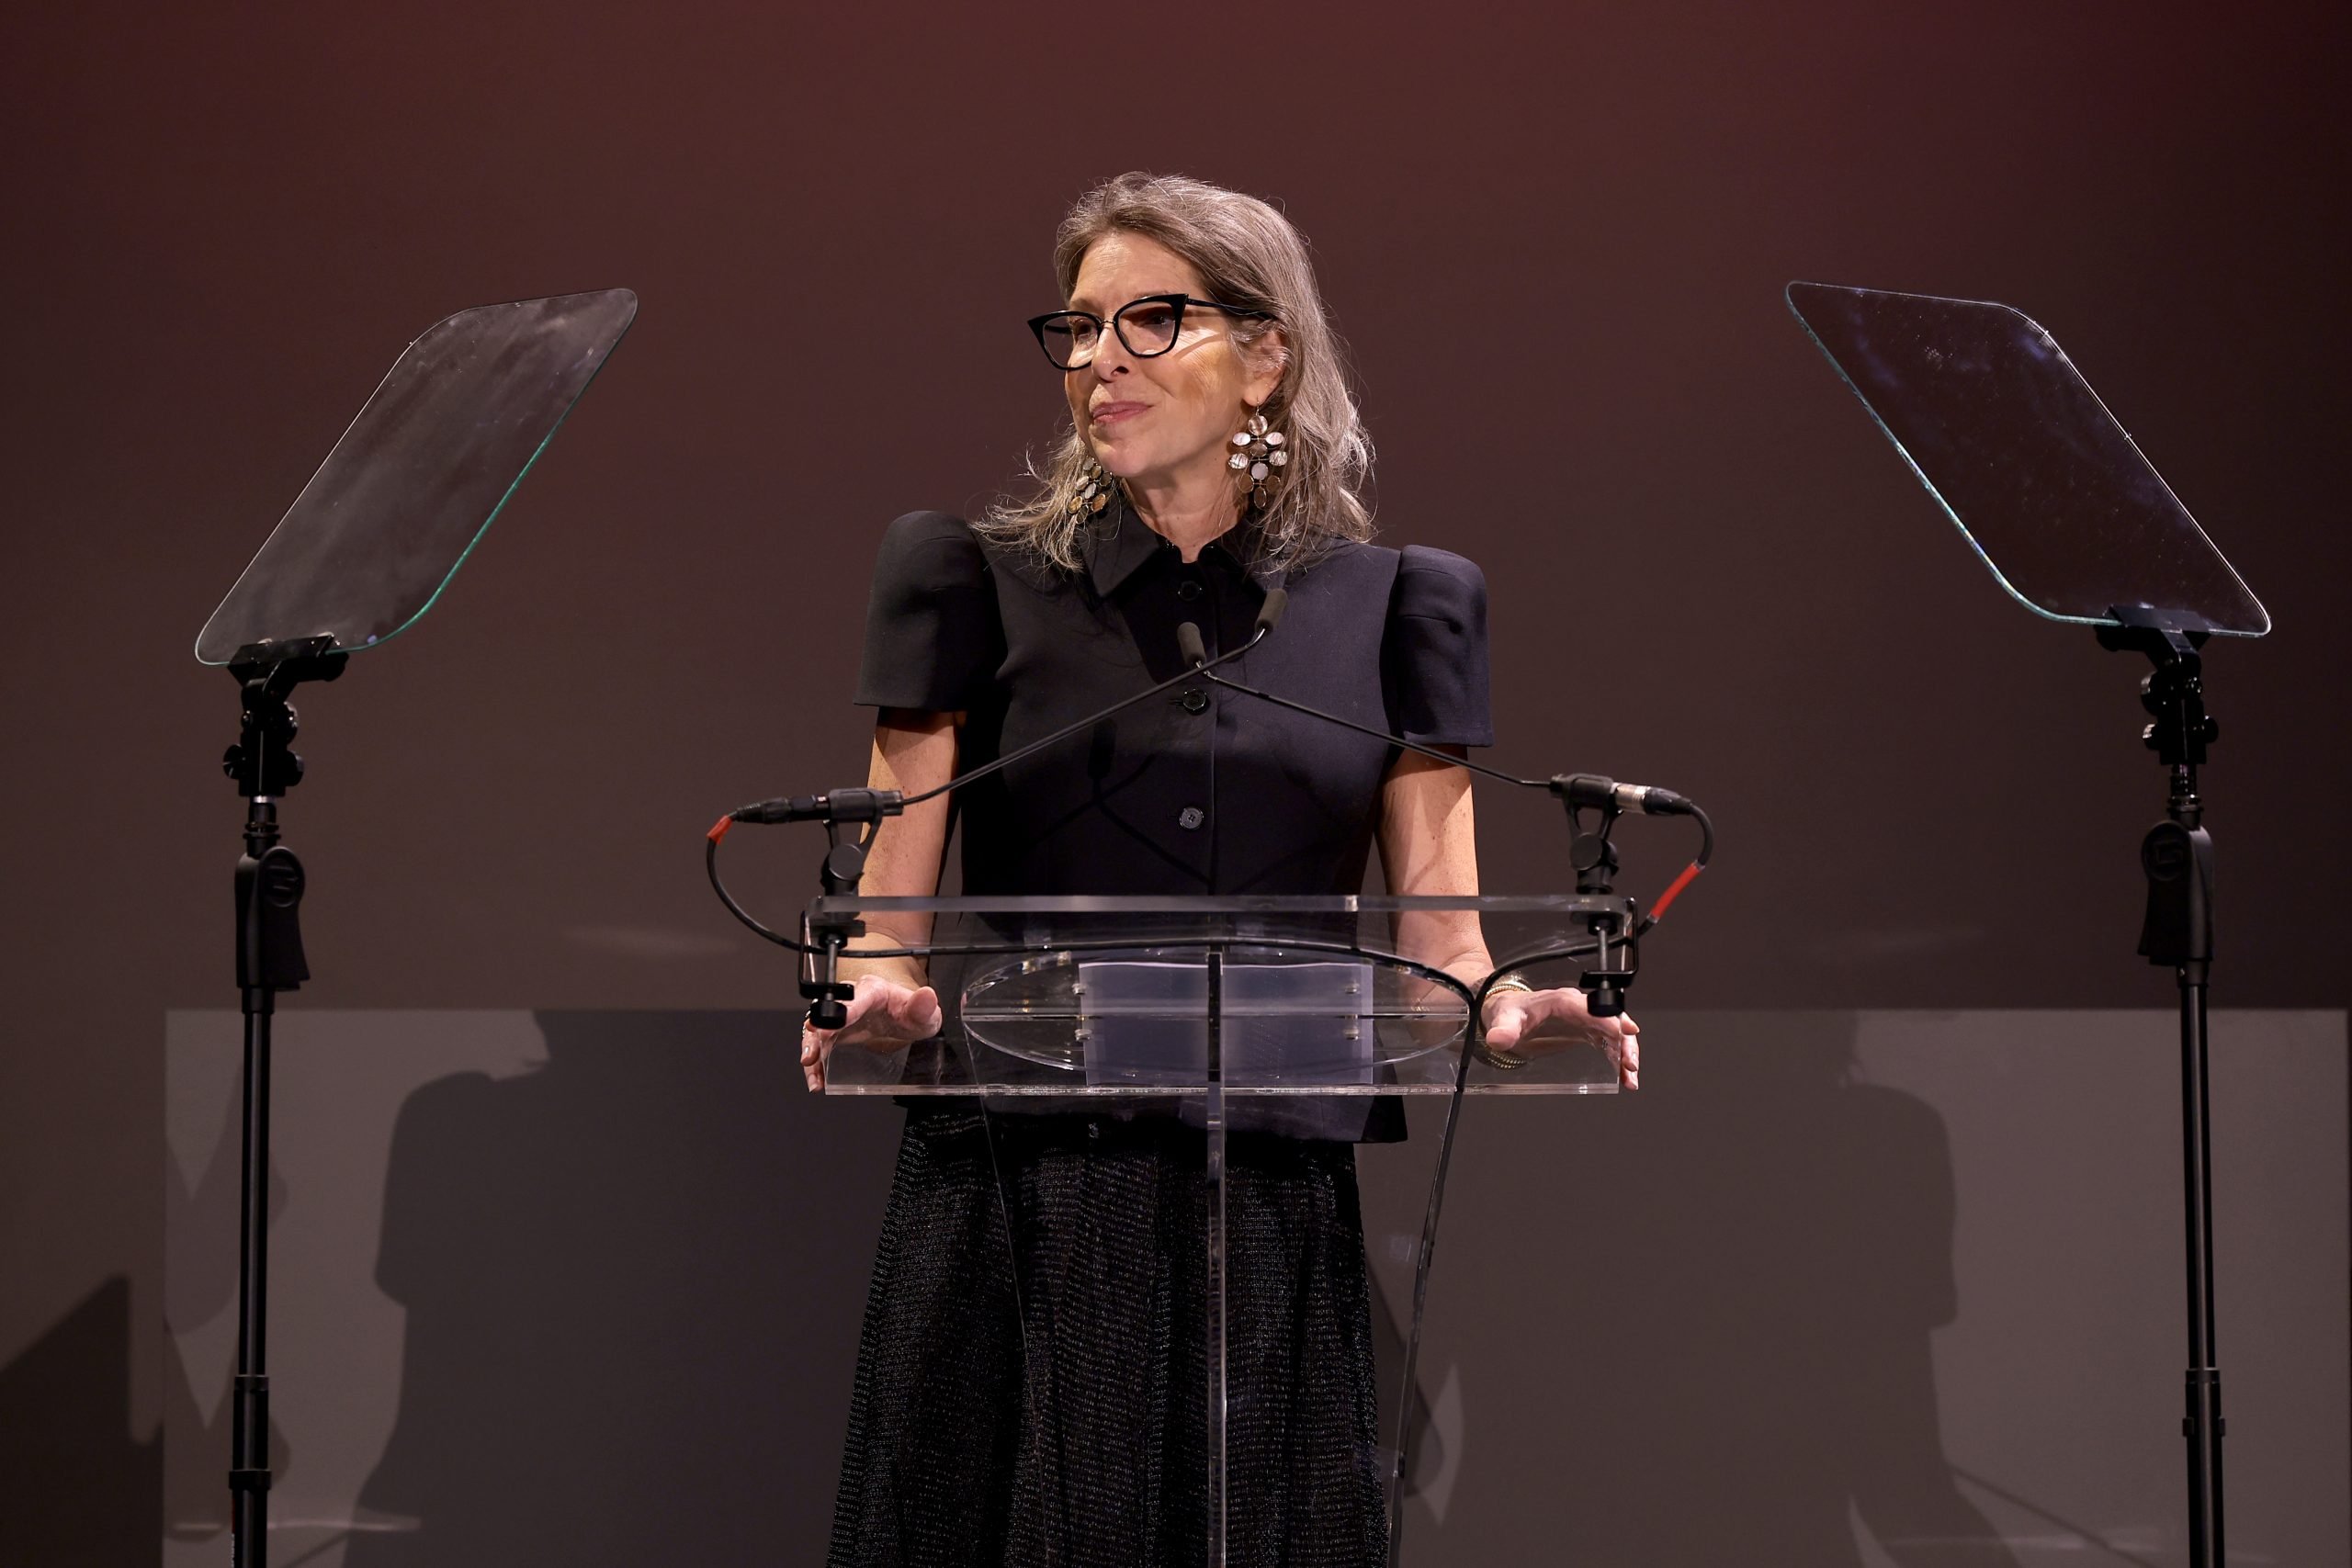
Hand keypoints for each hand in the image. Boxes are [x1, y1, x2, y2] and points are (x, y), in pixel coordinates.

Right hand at [800, 974, 942, 1091]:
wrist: (903, 1018)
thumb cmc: (911, 1013)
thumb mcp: (925, 1013)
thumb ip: (924, 1007)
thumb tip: (926, 996)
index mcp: (875, 990)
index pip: (859, 997)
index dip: (847, 1009)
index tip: (837, 1021)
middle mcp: (853, 1000)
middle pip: (830, 1011)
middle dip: (819, 1030)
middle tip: (813, 1049)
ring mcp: (841, 1017)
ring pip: (819, 1030)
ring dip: (812, 1050)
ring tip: (811, 1070)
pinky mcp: (835, 1033)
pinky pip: (820, 1046)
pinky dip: (816, 1063)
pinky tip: (816, 1079)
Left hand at [1482, 986, 1640, 1089]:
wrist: (1508, 1013)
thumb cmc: (1510, 1012)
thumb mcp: (1504, 1020)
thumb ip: (1503, 1030)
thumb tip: (1499, 1039)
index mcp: (1563, 1001)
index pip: (1591, 1008)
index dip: (1610, 1018)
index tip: (1625, 1030)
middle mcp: (1580, 1008)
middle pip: (1611, 1020)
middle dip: (1624, 1041)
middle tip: (1630, 1064)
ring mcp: (1586, 1020)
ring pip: (1615, 1034)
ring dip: (1626, 1053)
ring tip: (1630, 1077)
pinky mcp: (1587, 1032)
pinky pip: (1609, 1044)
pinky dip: (1618, 1058)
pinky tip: (1624, 1076)